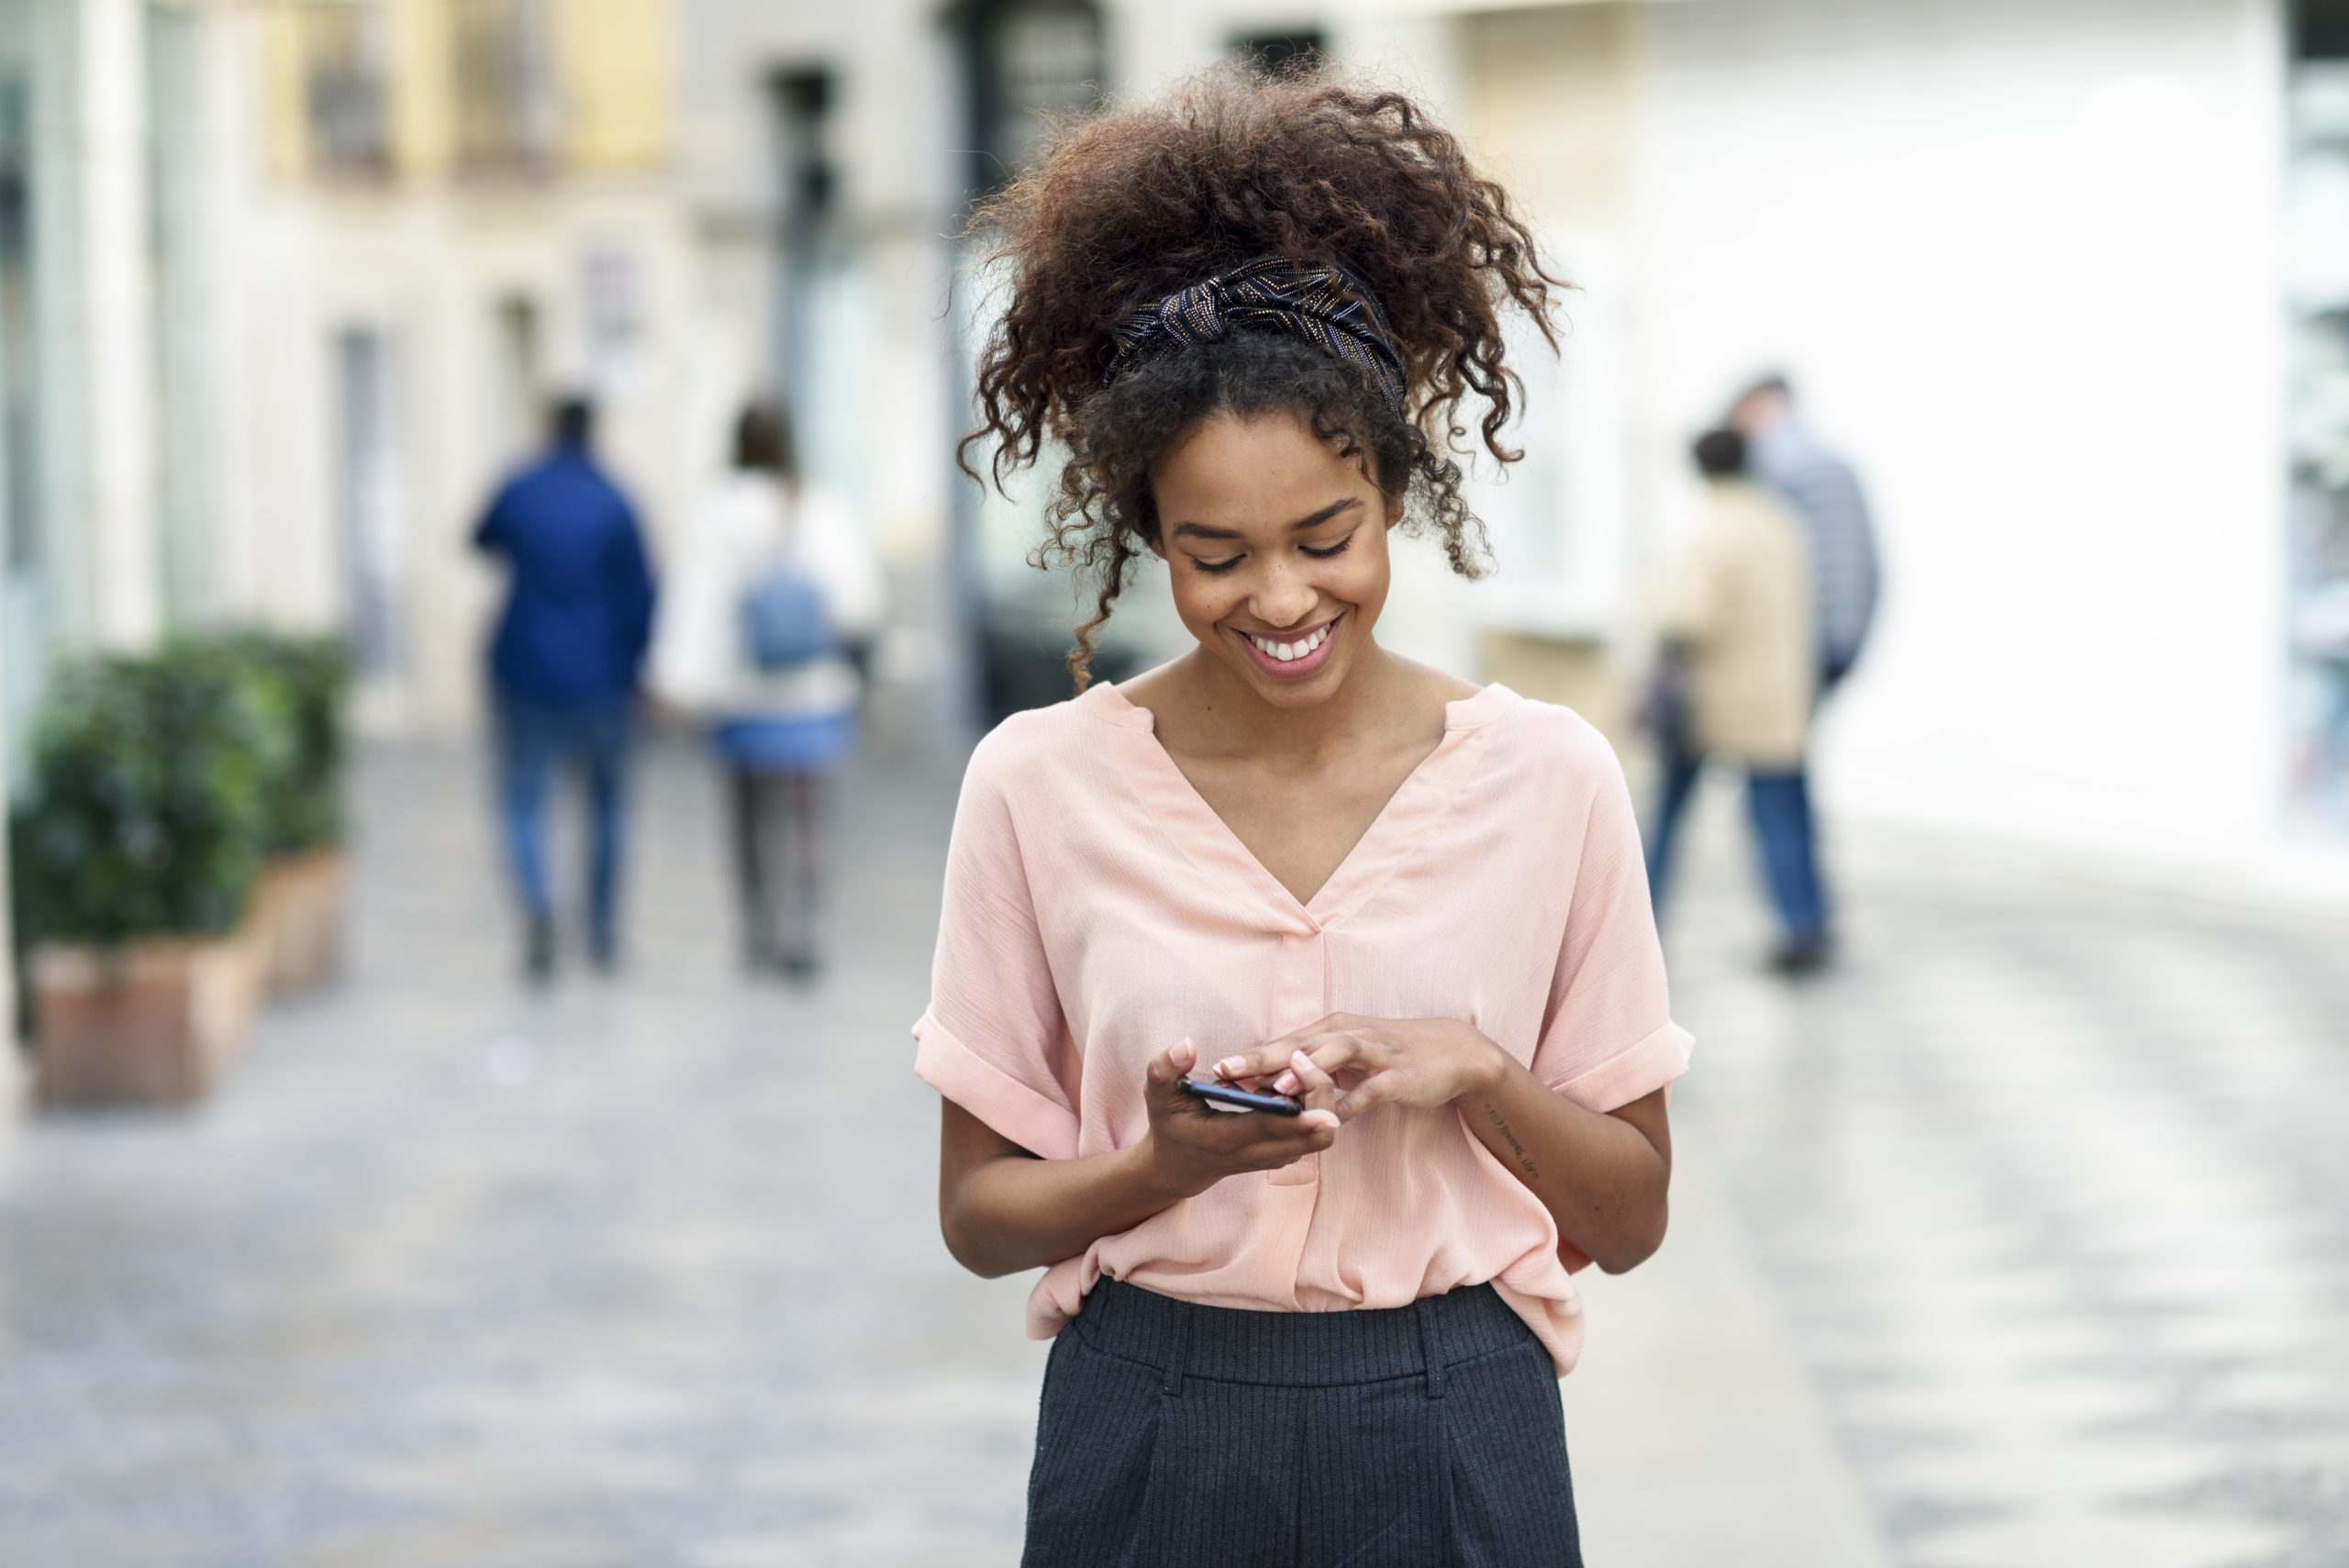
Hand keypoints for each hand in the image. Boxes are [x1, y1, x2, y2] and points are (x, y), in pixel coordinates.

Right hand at [1140, 1039, 1338, 1198]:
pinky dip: (1316, 1111)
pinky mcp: (1282, 1155)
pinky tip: (1300, 1084)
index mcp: (1226, 1138)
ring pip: (1319, 1139)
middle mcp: (1256, 1153)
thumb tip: (1186, 1044)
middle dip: (1322, 1099)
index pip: (1271, 1127)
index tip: (1319, 1092)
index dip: (1300, 1114)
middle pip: (1313, 1138)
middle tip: (1305, 1062)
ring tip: (1301, 1069)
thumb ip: (1166, 1069)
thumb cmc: (1170, 1124)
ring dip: (1321, 1103)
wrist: (1179, 1167)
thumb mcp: (1158, 1096)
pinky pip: (1313, 1137)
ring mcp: (1273, 1158)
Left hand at [1210, 1014, 1505, 1123]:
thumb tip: (1269, 1082)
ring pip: (1335, 1056)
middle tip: (1227, 1070)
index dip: (1250, 1056)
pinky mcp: (1400, 1075)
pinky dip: (1353, 1101)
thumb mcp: (1348, 1054)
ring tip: (1276, 1090)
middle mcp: (1349, 1035)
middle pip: (1300, 1043)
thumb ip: (1312, 1066)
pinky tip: (1333, 1119)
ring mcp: (1376, 1053)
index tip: (1215, 1069)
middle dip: (1262, 1057)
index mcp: (1331, 1030)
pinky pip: (1373, 1089)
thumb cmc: (1391, 1053)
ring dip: (1305, 1072)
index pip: (1283, 1041)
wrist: (1453, 1051)